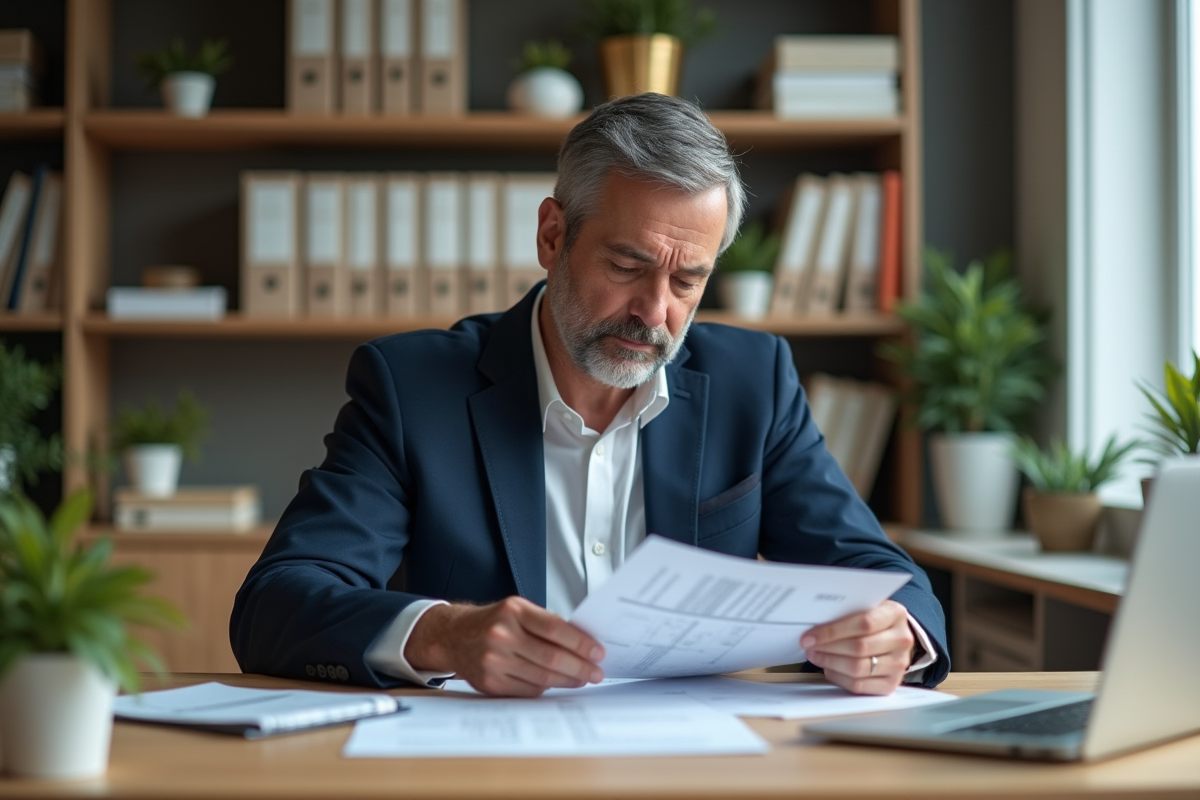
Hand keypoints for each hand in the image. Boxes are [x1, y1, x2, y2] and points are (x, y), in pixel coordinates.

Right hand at [404, 597, 605, 696]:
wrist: (454, 636)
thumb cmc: (493, 621)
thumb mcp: (517, 609)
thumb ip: (545, 623)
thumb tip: (582, 643)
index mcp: (513, 611)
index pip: (554, 628)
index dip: (580, 643)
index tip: (597, 652)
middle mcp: (501, 635)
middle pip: (551, 657)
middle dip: (580, 667)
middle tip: (596, 672)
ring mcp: (494, 661)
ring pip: (542, 676)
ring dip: (568, 680)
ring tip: (582, 679)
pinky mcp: (490, 682)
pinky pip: (528, 689)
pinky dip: (546, 687)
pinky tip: (557, 683)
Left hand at [800, 600, 914, 695]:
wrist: (893, 636)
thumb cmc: (874, 620)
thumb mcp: (866, 607)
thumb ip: (846, 612)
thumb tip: (815, 622)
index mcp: (895, 614)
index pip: (863, 623)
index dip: (833, 631)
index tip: (810, 636)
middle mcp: (901, 640)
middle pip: (859, 647)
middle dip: (827, 647)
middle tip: (809, 646)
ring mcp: (898, 664)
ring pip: (857, 668)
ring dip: (829, 662)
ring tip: (816, 655)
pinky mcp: (890, 684)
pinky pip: (858, 685)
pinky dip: (838, 677)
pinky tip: (829, 668)